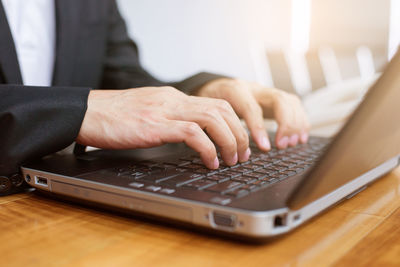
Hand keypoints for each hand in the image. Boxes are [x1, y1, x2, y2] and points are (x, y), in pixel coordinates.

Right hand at [76, 86, 250, 168]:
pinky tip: (210, 162)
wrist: (86, 113)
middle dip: (239, 133)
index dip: (234, 124)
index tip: (239, 142)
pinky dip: (207, 148)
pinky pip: (193, 133)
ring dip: (229, 141)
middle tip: (243, 154)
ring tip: (232, 160)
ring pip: (213, 118)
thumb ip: (170, 120)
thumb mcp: (148, 112)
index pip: (215, 104)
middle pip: (222, 109)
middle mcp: (174, 100)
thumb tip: (190, 137)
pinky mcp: (155, 125)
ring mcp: (165, 110)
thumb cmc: (113, 117)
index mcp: (174, 97)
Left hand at [196, 78, 309, 149]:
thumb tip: (220, 150)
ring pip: (290, 100)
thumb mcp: (208, 111)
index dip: (259, 128)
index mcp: (236, 91)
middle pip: (279, 99)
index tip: (265, 147)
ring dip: (296, 123)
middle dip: (286, 123)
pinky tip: (300, 137)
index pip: (252, 107)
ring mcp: (267, 92)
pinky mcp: (275, 98)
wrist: (214, 87)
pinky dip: (301, 121)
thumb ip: (216, 125)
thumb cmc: (211, 102)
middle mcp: (254, 88)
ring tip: (292, 143)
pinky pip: (294, 105)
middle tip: (282, 145)